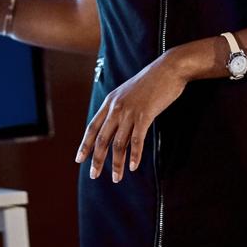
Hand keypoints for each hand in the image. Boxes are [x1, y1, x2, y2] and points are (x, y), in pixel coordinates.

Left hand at [75, 53, 187, 182]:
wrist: (167, 69)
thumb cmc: (150, 82)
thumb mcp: (129, 94)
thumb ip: (121, 111)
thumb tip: (118, 131)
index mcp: (110, 102)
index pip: (92, 127)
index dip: (85, 144)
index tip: (79, 159)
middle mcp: (116, 107)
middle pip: (101, 138)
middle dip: (96, 159)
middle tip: (93, 175)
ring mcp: (129, 111)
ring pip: (118, 143)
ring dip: (116, 163)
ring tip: (116, 178)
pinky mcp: (145, 115)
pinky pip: (137, 140)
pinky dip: (134, 155)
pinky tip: (132, 167)